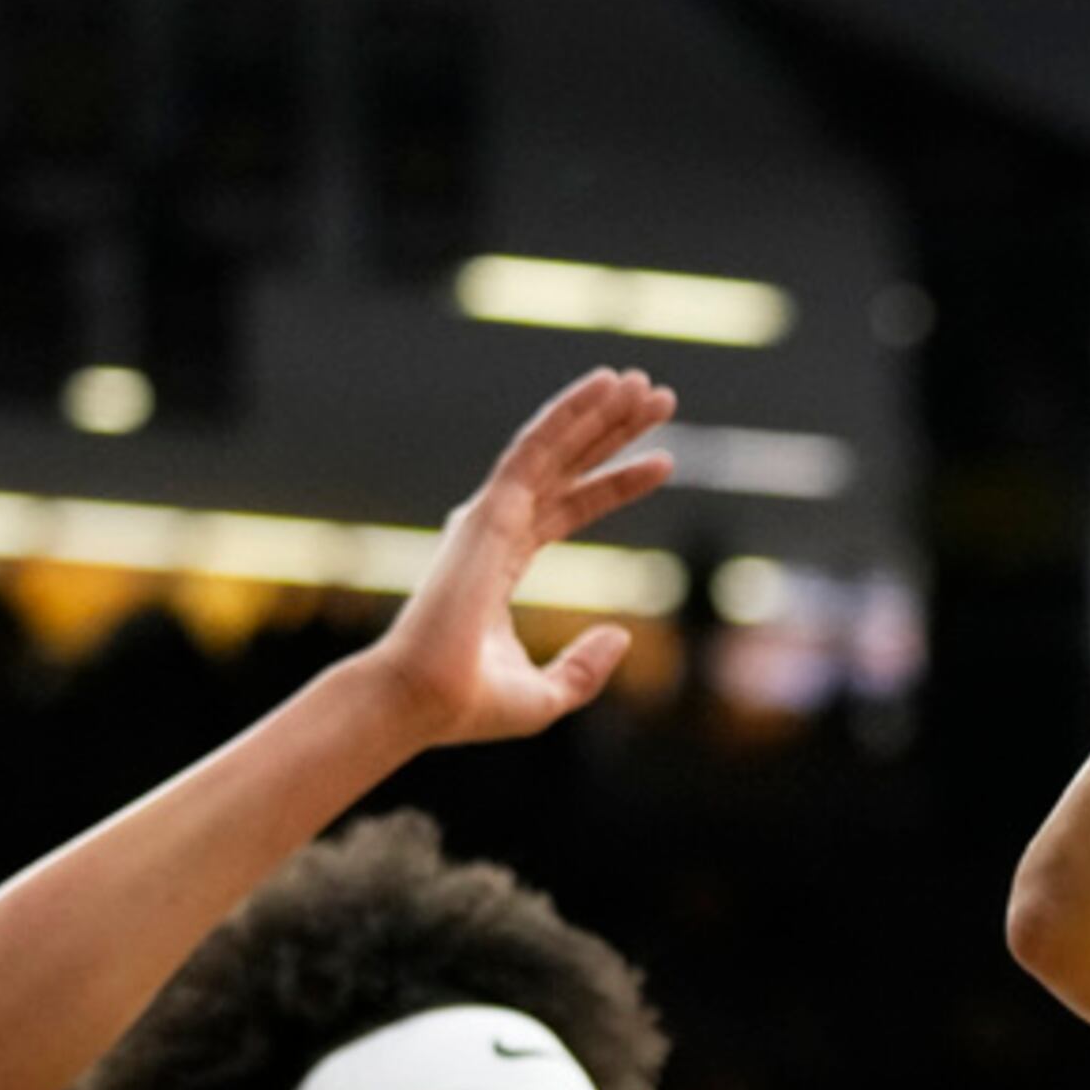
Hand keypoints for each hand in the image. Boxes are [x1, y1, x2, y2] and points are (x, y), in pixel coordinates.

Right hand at [369, 368, 677, 743]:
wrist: (424, 702)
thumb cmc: (471, 705)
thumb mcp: (548, 694)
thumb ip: (585, 666)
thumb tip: (622, 635)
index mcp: (502, 564)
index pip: (570, 508)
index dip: (616, 484)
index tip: (665, 464)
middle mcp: (496, 530)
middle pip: (567, 467)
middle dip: (612, 431)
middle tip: (659, 398)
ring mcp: (490, 517)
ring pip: (554, 448)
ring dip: (598, 412)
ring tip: (646, 384)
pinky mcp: (489, 512)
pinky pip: (535, 450)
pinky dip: (569, 414)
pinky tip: (605, 387)